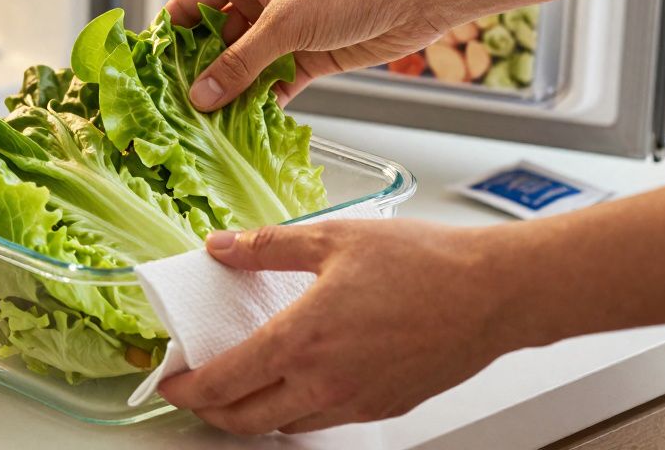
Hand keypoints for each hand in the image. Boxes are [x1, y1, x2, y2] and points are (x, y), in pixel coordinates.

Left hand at [158, 220, 518, 435]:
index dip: (188, 387)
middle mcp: (325, 382)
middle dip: (211, 411)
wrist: (494, 293)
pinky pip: (325, 421)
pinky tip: (299, 384)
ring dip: (253, 414)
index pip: (225, 381)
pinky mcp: (384, 408)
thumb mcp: (333, 237)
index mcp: (303, 340)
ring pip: (285, 426)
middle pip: (246, 419)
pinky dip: (297, 412)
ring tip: (242, 387)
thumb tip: (221, 246)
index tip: (171, 380)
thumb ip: (267, 246)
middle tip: (196, 391)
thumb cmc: (424, 263)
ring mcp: (356, 402)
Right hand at [164, 0, 445, 109]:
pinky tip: (241, 129)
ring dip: (227, 94)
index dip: (166, 36)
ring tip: (201, 127)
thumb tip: (200, 95)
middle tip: (171, 110)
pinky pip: (271, 85)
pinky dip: (258, 104)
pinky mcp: (306, 58)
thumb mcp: (286, 24)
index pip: (189, 6)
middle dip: (195, 74)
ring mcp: (282, 32)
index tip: (144, 72)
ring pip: (241, 67)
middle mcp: (259, 2)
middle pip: (212, 42)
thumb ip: (241, 62)